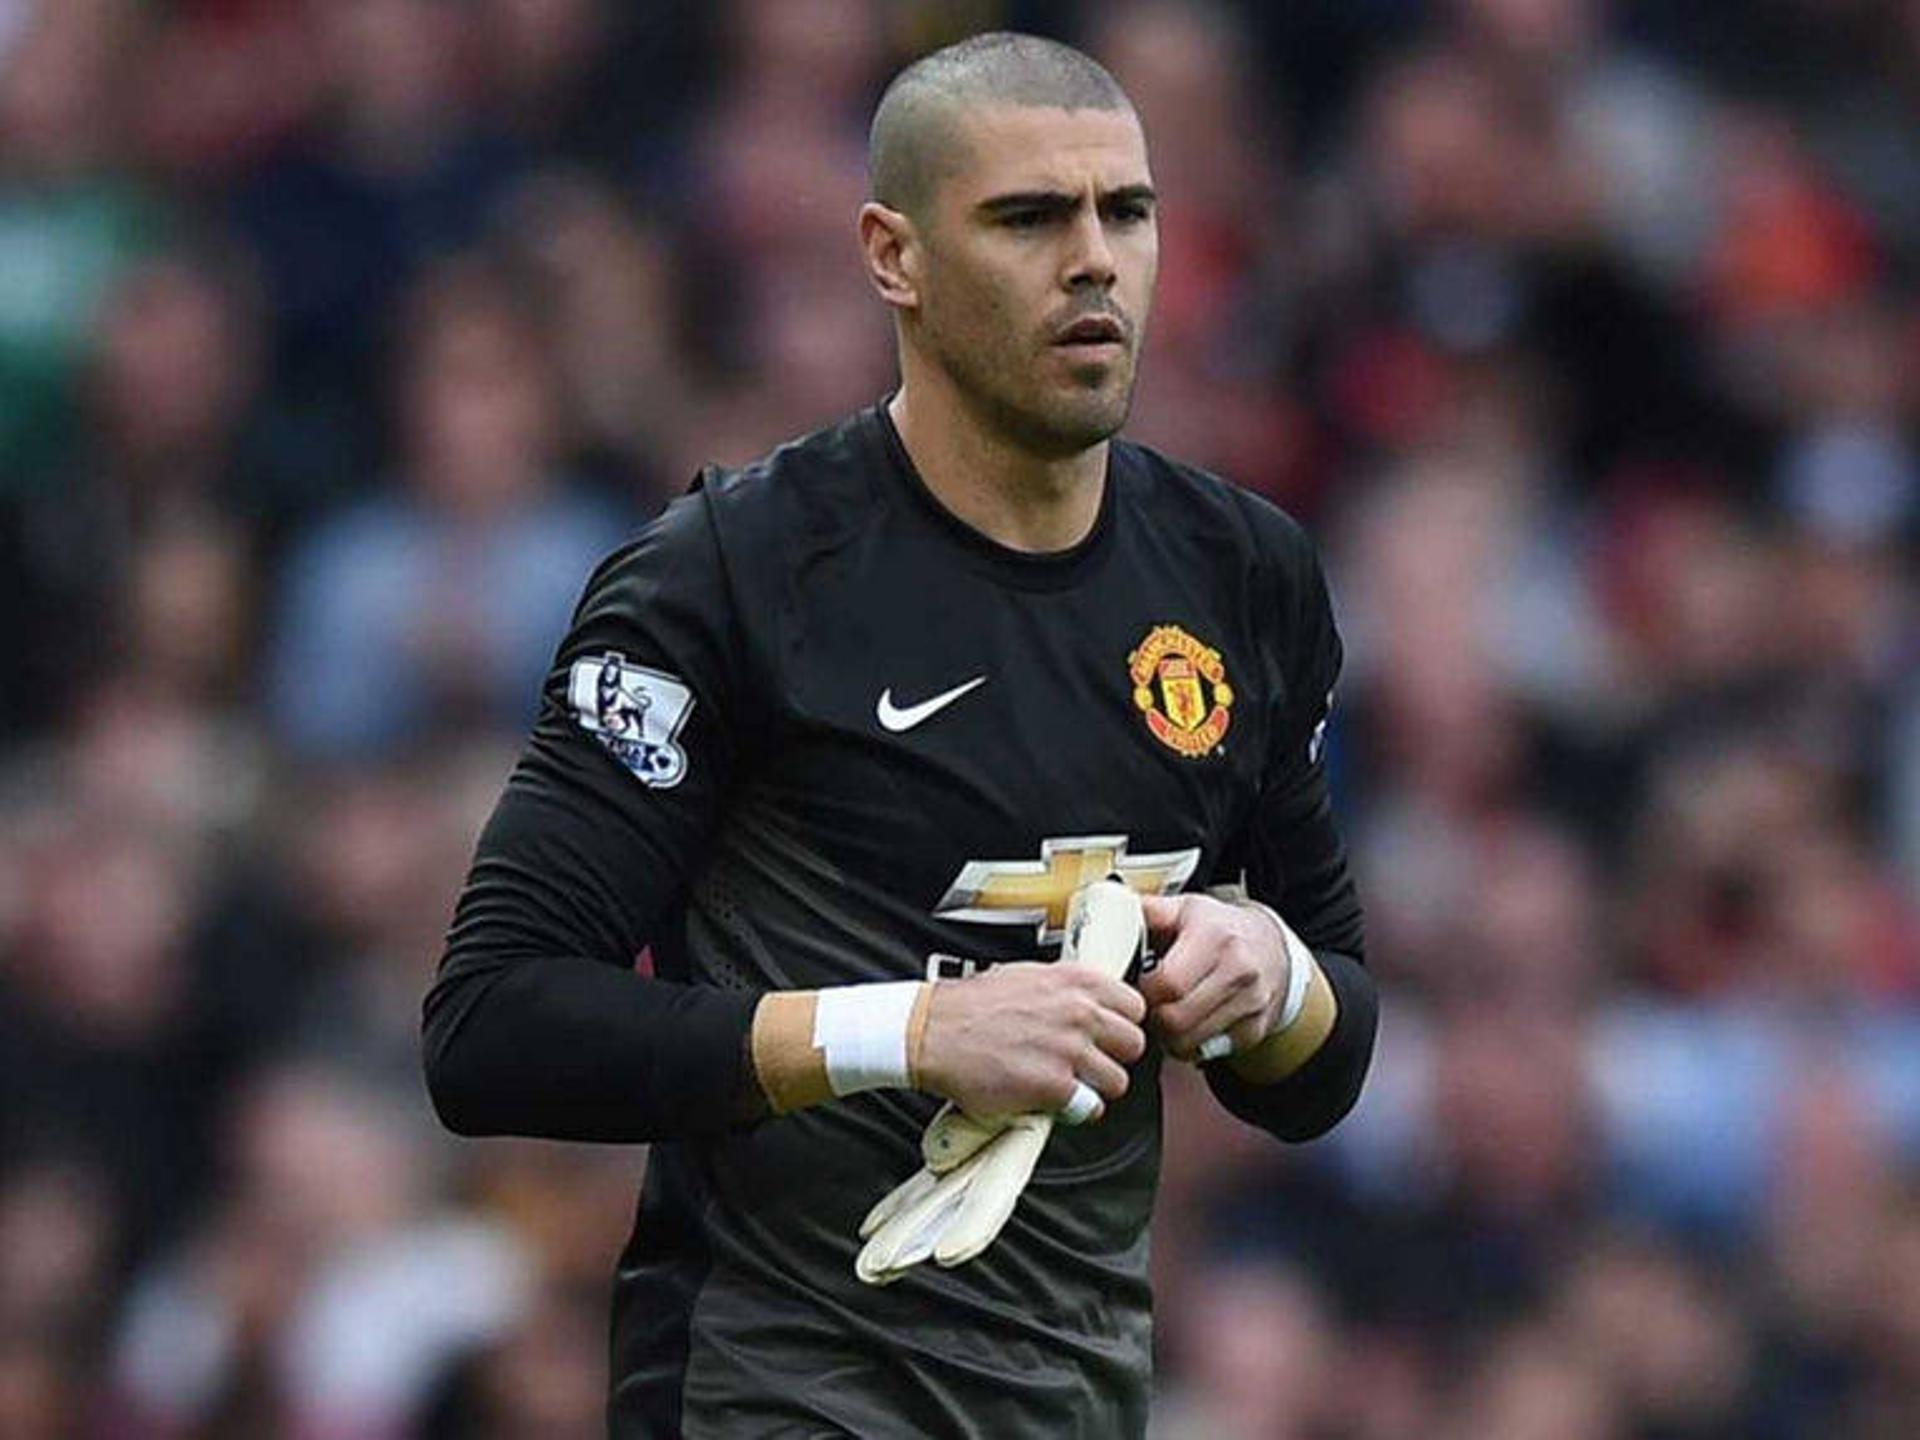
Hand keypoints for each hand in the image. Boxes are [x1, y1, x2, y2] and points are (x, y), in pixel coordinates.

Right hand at [914, 961, 1146, 1121]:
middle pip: (1134, 1044)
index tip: (1108, 1034)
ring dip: (1097, 1087)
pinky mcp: (1054, 1086)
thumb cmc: (974, 1005)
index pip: (1135, 1005)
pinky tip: (1056, 1100)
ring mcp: (1069, 1050)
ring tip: (1071, 1084)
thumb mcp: (1029, 975)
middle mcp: (1079, 1012)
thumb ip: (1068, 989)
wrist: (933, 1032)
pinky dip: (1077, 1110)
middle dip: (1114, 1057)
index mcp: (1076, 980)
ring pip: (1118, 1081)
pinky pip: (1091, 1107)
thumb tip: (1094, 1002)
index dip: (1122, 1023)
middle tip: (1090, 1063)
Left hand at [1137, 893, 1288, 1060]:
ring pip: (1190, 1043)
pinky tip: (1190, 1024)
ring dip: (1169, 1036)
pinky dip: (1192, 1046)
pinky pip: (1209, 1053)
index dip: (1145, 992)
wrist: (1272, 947)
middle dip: (1153, 1018)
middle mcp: (1239, 971)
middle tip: (1149, 1006)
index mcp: (1215, 937)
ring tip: (1166, 1015)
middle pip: (1177, 1020)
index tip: (1140, 986)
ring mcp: (1251, 1003)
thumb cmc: (1221, 929)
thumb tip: (1114, 914)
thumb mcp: (1187, 908)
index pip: (1168, 983)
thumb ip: (1150, 912)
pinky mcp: (1256, 1028)